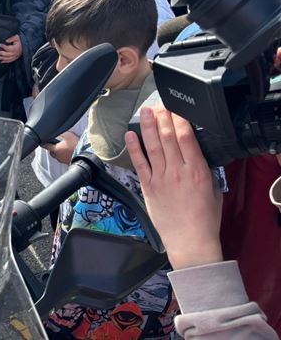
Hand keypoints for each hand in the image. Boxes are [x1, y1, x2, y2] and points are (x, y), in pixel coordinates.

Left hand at [0, 35, 22, 62]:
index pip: (8, 48)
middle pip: (7, 54)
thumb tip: (6, 41)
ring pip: (8, 58)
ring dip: (2, 58)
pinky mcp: (15, 58)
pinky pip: (10, 60)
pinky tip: (1, 61)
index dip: (3, 46)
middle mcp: (15, 53)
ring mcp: (15, 56)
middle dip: (1, 54)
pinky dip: (6, 61)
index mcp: (16, 48)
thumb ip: (12, 39)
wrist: (26, 45)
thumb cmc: (20, 41)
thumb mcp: (17, 37)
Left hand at [42, 131, 78, 164]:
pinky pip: (62, 159)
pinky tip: (67, 152)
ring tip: (62, 148)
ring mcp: (62, 160)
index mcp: (56, 149)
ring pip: (56, 156)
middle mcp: (57, 156)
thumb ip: (61, 133)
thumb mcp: (68, 135)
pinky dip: (63, 156)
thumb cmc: (76, 144)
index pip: (46, 146)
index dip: (44, 143)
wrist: (85, 153)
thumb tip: (56, 131)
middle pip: (51, 152)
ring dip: (57, 153)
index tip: (43, 142)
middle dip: (51, 148)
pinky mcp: (67, 162)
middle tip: (55, 144)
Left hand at [125, 104, 223, 269]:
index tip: (175, 106)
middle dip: (162, 117)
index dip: (179, 119)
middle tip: (158, 102)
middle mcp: (178, 171)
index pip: (187, 137)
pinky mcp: (148, 188)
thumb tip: (196, 154)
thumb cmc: (204, 218)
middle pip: (168, 138)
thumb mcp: (213, 188)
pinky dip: (134, 148)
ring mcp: (161, 179)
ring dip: (148, 127)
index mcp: (198, 170)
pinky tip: (130, 135)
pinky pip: (139, 164)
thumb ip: (203, 168)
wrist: (191, 240)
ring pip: (153, 147)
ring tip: (145, 111)